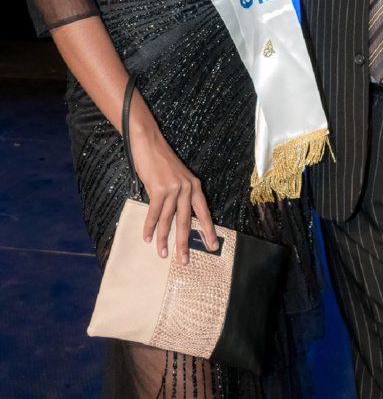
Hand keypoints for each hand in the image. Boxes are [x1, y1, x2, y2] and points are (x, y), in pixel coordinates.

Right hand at [130, 119, 217, 265]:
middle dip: (185, 243)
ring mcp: (173, 189)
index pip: (203, 212)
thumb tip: (175, 218)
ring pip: (168, 221)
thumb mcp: (177, 177)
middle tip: (184, 261)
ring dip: (163, 239)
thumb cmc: (161, 161)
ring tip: (162, 254)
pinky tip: (147, 237)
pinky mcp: (158, 189)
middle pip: (186, 222)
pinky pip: (154, 214)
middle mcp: (187, 188)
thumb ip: (179, 195)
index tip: (212, 246)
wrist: (149, 143)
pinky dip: (150, 227)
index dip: (208, 230)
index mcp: (194, 186)